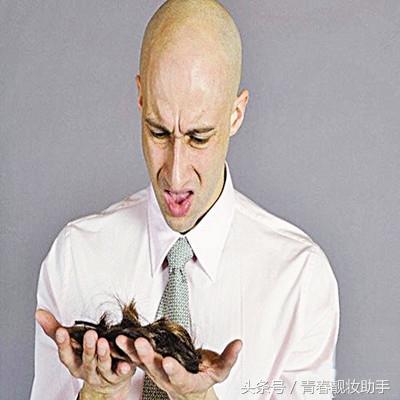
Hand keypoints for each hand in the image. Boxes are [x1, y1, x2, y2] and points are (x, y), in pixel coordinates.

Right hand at [35, 309, 135, 398]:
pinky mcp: (118, 375)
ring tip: (104, 342)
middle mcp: (87, 370)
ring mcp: (103, 374)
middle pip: (87, 359)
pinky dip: (123, 368)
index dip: (63, 343)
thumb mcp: (71, 344)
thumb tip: (39, 312)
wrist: (107, 382)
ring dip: (103, 354)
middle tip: (90, 334)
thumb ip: (56, 329)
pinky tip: (126, 364)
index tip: (61, 331)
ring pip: (103, 365)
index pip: (66, 354)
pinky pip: (121, 372)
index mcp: (74, 362)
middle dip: (87, 347)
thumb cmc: (86, 357)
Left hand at [116, 335, 241, 399]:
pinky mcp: (148, 363)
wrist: (190, 386)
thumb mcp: (220, 369)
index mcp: (185, 380)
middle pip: (155, 368)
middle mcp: (167, 377)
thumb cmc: (205, 375)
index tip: (168, 360)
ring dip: (130, 351)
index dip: (174, 370)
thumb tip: (239, 343)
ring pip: (140, 362)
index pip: (179, 376)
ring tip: (121, 339)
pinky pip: (134, 356)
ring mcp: (155, 371)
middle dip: (146, 355)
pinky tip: (115, 338)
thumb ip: (229, 357)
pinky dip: (125, 349)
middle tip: (140, 342)